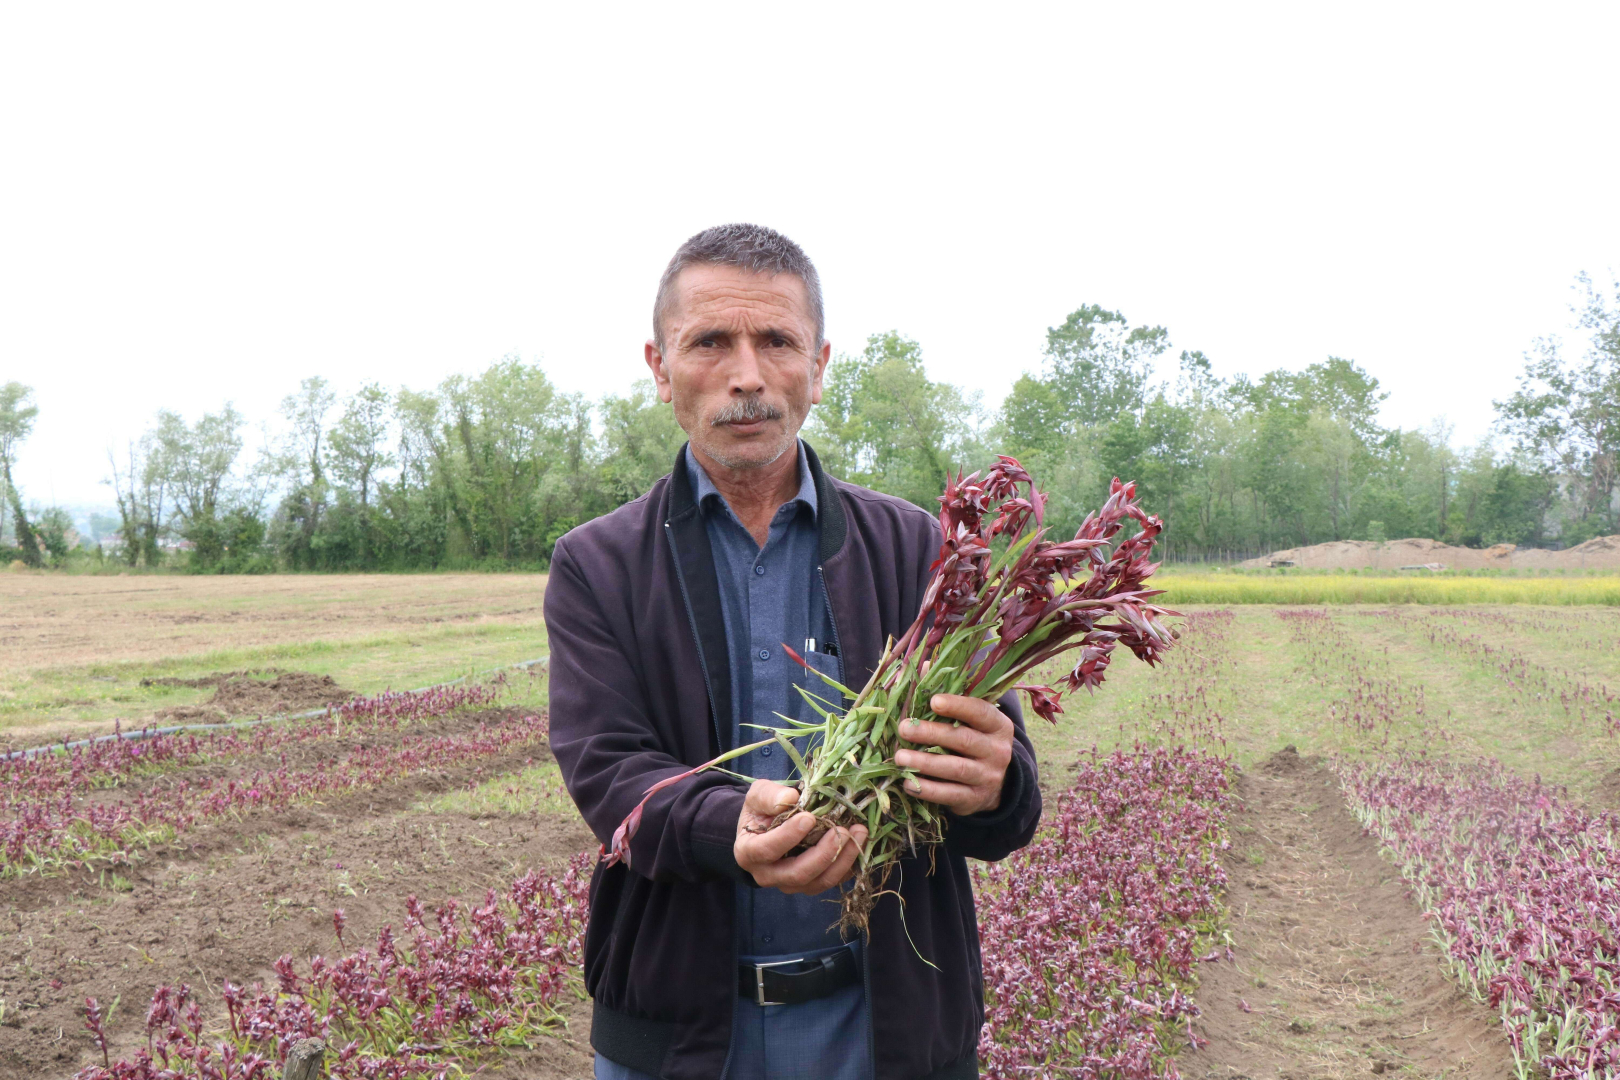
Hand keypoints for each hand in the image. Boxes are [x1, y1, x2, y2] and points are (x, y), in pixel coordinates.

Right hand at [734, 780, 867, 894]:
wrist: (766, 828)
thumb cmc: (762, 810)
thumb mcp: (758, 796)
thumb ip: (770, 796)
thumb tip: (791, 798)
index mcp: (749, 853)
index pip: (767, 850)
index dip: (789, 836)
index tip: (809, 817)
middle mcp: (769, 875)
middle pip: (798, 873)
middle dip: (823, 853)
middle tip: (842, 830)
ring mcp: (791, 883)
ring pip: (819, 882)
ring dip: (843, 859)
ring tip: (859, 833)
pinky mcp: (811, 884)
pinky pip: (833, 881)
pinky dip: (849, 865)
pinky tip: (860, 844)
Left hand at [894, 694, 1014, 815]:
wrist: (994, 785)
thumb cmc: (973, 740)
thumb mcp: (969, 719)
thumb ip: (948, 694)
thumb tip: (924, 665)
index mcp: (998, 725)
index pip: (980, 712)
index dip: (957, 706)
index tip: (933, 701)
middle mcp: (998, 750)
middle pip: (964, 740)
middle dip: (931, 733)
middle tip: (904, 729)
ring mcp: (988, 777)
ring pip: (956, 769)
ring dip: (925, 763)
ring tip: (900, 757)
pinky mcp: (974, 799)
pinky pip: (950, 795)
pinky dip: (927, 790)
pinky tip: (907, 783)